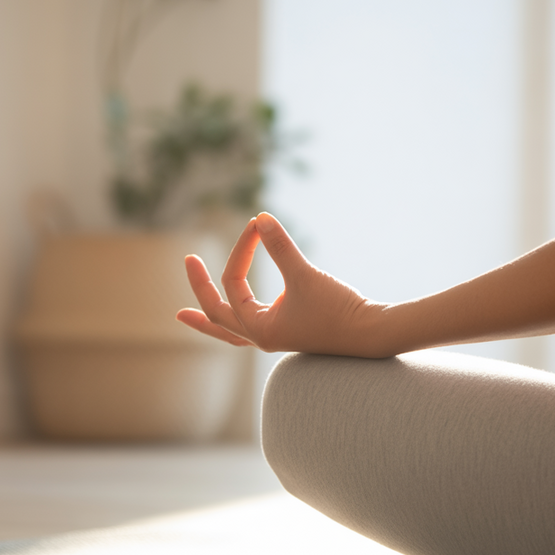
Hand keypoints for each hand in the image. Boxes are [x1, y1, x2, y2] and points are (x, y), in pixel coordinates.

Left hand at [176, 212, 387, 355]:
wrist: (373, 334)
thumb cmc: (339, 309)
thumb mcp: (305, 275)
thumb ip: (281, 248)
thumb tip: (261, 217)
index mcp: (259, 328)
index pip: (234, 282)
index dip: (243, 249)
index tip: (258, 224)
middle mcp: (262, 336)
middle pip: (217, 314)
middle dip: (199, 288)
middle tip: (188, 260)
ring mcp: (274, 337)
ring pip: (230, 329)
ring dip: (207, 319)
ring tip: (182, 315)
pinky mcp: (289, 332)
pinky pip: (250, 329)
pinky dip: (234, 321)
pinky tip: (235, 313)